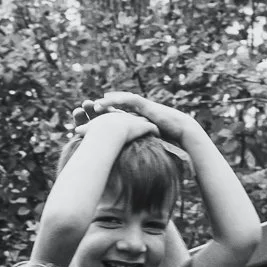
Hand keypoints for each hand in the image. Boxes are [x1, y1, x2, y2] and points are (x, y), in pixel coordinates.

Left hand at [84, 91, 198, 144]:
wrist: (181, 133)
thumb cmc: (166, 141)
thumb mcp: (146, 147)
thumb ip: (136, 151)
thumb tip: (128, 168)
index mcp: (134, 123)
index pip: (116, 120)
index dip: (102, 121)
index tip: (88, 124)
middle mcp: (135, 114)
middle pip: (116, 109)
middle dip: (102, 109)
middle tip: (86, 110)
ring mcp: (141, 109)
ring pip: (121, 102)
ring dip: (108, 103)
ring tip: (94, 105)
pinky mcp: (146, 106)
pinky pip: (131, 100)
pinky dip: (120, 99)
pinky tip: (109, 99)